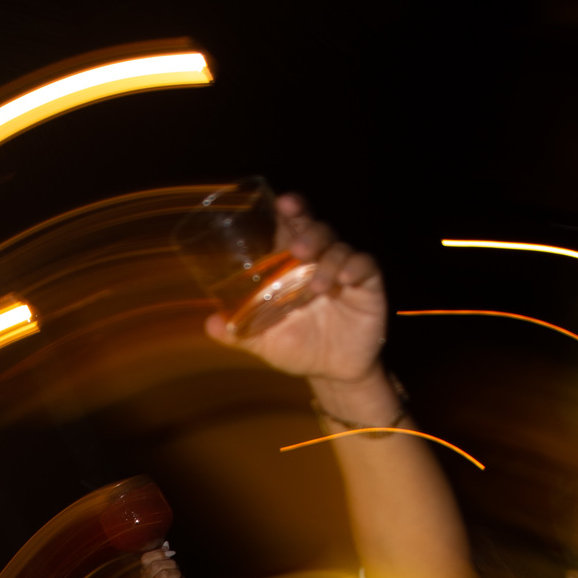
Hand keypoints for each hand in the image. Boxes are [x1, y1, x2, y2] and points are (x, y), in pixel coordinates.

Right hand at [138, 547, 184, 577]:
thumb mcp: (168, 569)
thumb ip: (165, 557)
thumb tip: (166, 544)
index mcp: (143, 573)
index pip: (145, 558)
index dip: (159, 553)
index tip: (171, 554)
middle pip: (155, 565)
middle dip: (171, 564)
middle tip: (176, 569)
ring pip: (164, 574)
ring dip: (177, 574)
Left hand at [206, 194, 385, 385]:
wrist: (332, 373)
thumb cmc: (298, 348)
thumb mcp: (265, 341)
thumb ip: (239, 332)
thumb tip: (210, 324)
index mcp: (292, 265)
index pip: (292, 227)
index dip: (290, 211)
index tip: (283, 204)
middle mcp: (319, 260)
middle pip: (316, 229)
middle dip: (308, 232)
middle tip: (298, 248)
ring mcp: (344, 269)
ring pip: (339, 247)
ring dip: (327, 260)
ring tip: (317, 286)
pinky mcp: (368, 284)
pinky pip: (365, 265)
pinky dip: (354, 267)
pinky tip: (344, 279)